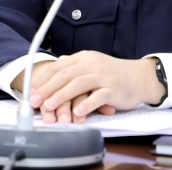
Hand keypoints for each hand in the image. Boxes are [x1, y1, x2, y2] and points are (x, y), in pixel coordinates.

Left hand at [23, 51, 164, 123]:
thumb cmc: (113, 74)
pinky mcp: (113, 88)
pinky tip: (76, 112)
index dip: (43, 79)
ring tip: (49, 107)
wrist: (139, 77)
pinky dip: (86, 104)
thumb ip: (74, 69)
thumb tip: (50, 76)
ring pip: (78, 84)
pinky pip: (98, 96)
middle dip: (47, 89)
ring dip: (61, 96)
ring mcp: (103, 76)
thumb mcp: (92, 66)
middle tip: (34, 101)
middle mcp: (92, 64)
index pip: (59, 66)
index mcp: (84, 58)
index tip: (31, 91)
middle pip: (65, 75)